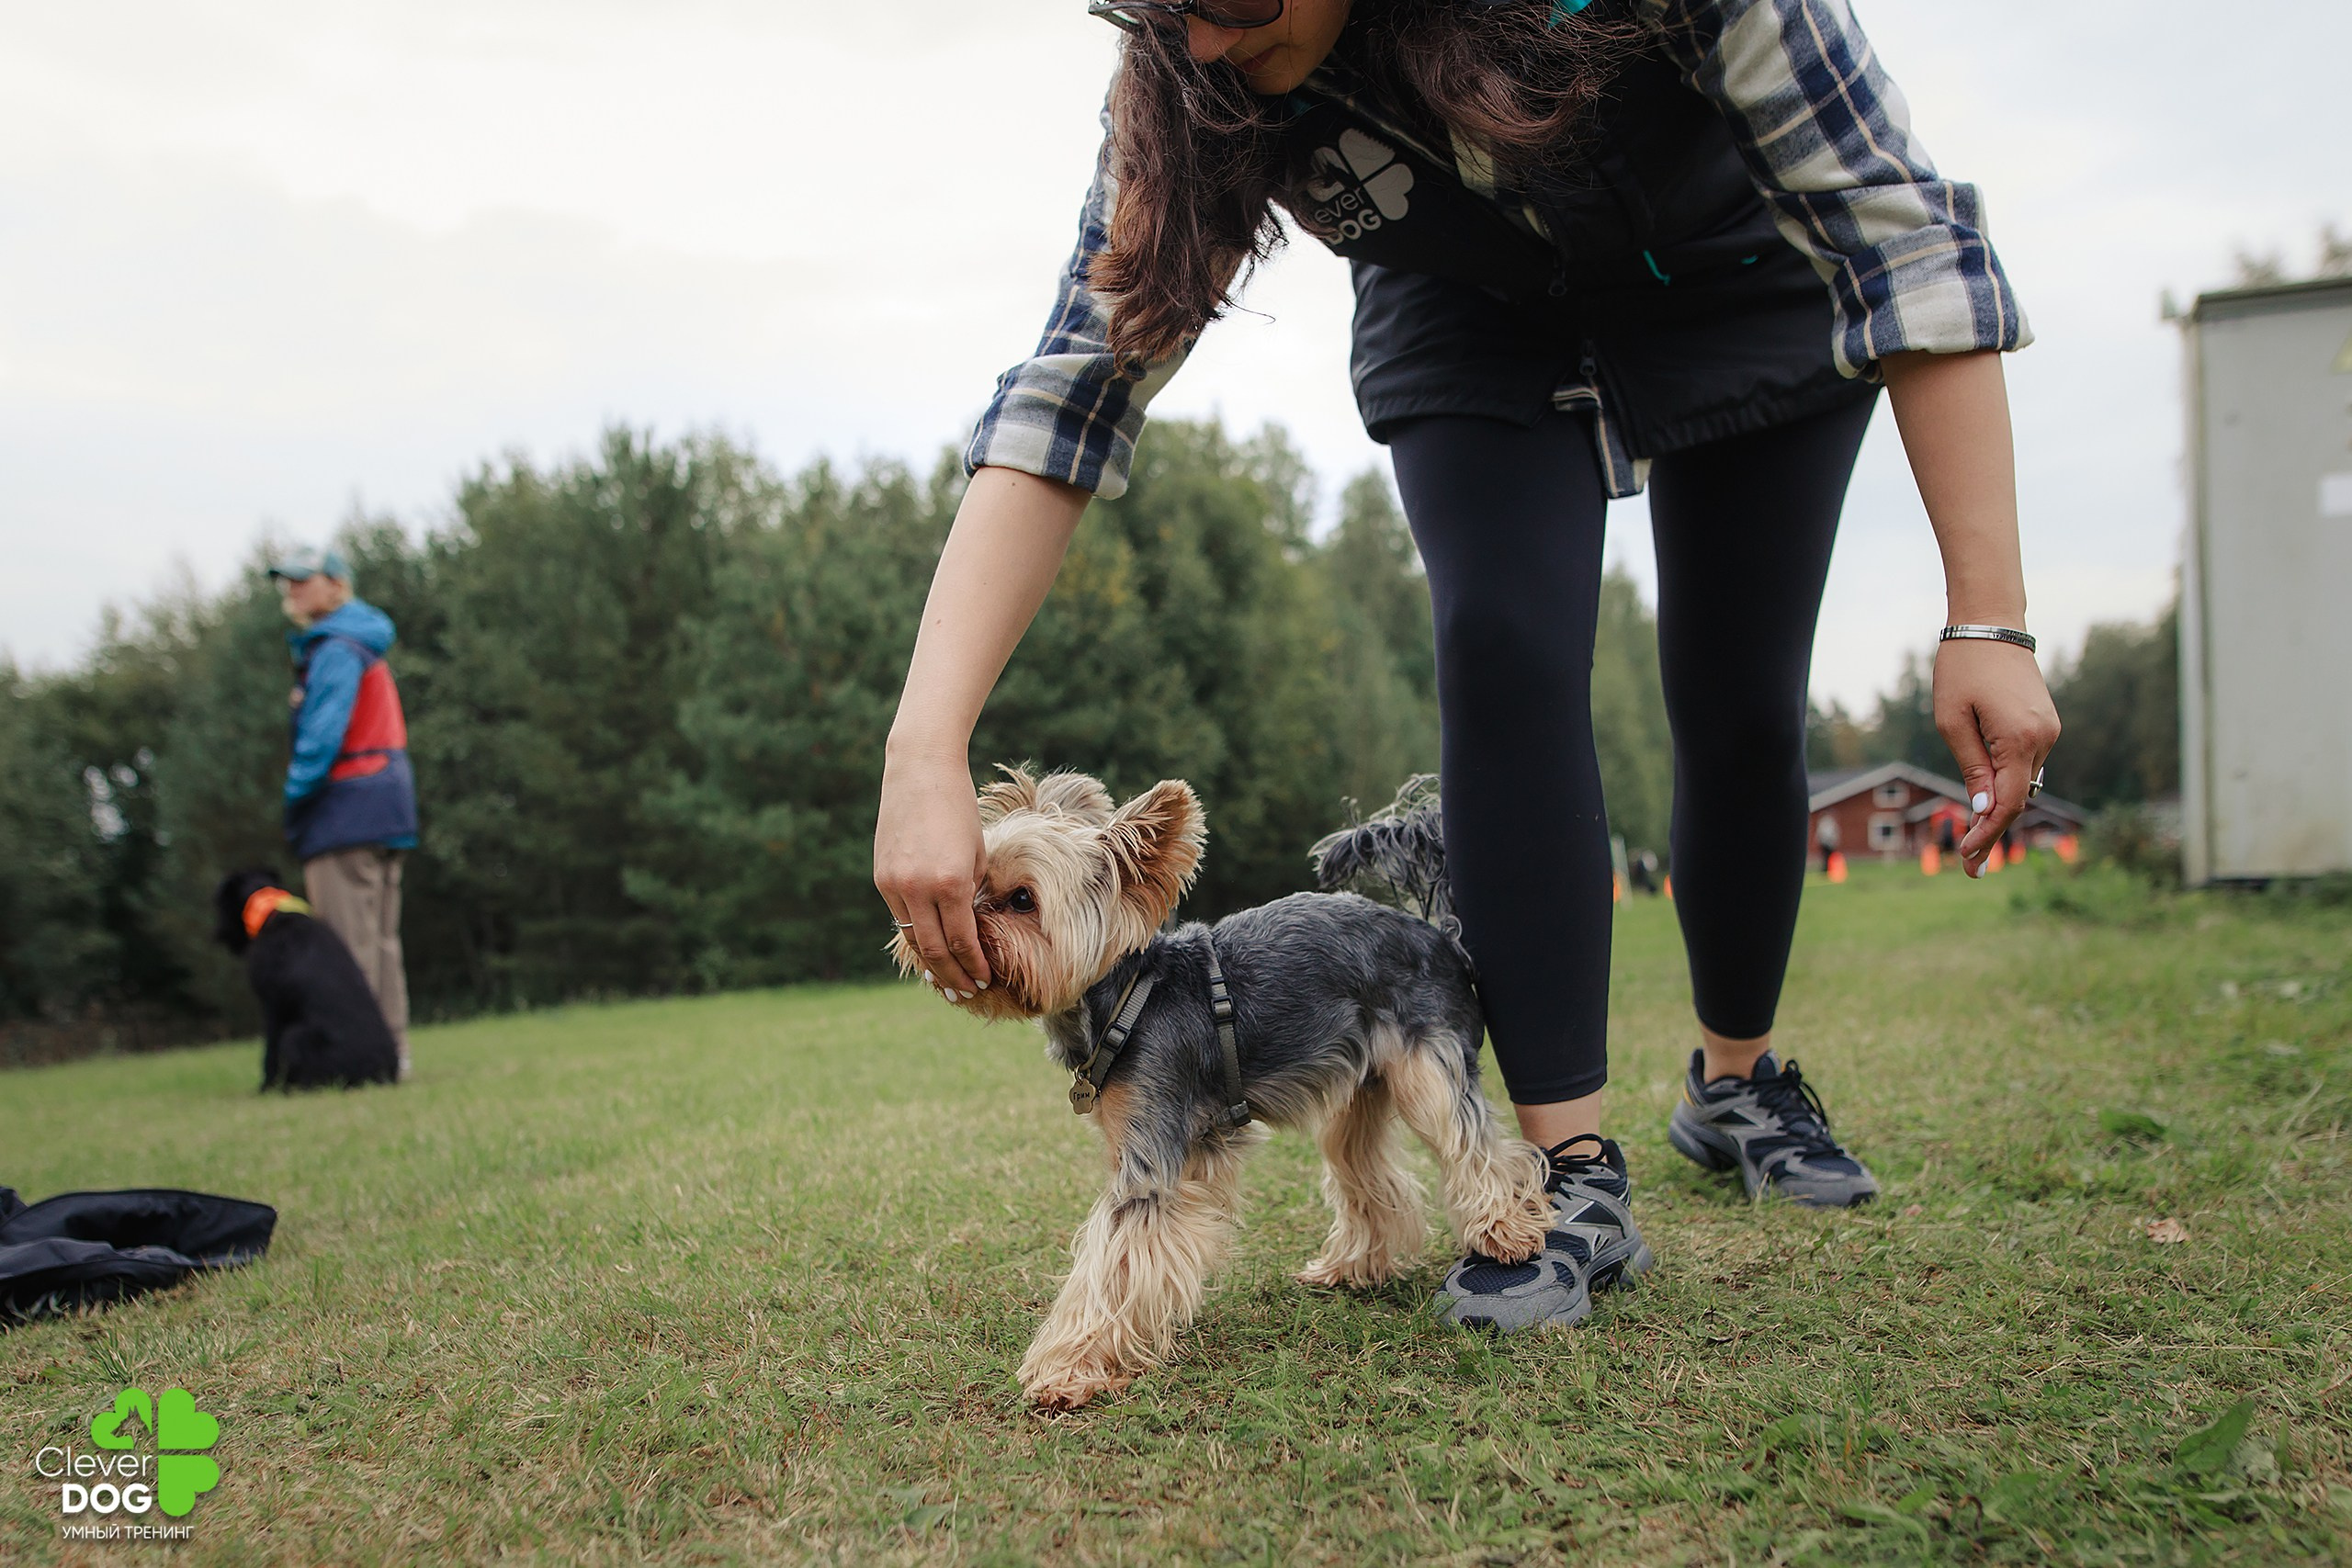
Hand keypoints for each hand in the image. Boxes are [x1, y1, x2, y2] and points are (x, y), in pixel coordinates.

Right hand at [873, 751, 991, 998]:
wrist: (920, 769)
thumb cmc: (959, 807)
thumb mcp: (977, 851)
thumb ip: (972, 891)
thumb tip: (968, 924)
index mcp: (951, 881)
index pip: (963, 940)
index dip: (975, 965)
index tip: (986, 979)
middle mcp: (918, 887)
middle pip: (934, 949)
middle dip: (953, 975)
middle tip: (967, 993)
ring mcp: (894, 883)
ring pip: (912, 937)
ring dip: (931, 963)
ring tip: (946, 981)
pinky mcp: (881, 876)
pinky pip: (899, 916)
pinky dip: (914, 934)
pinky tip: (927, 947)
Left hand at [1932, 637, 2059, 875]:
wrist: (1990, 625)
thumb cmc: (1962, 669)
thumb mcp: (1953, 722)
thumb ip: (1973, 768)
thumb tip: (1986, 811)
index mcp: (2020, 739)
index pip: (2008, 803)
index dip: (1988, 835)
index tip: (1968, 861)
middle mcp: (2044, 738)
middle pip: (2019, 798)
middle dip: (1993, 832)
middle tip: (1970, 869)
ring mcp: (2050, 731)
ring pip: (2023, 782)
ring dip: (2000, 809)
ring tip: (1972, 842)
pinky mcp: (2046, 724)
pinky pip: (2026, 763)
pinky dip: (2008, 784)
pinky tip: (1988, 802)